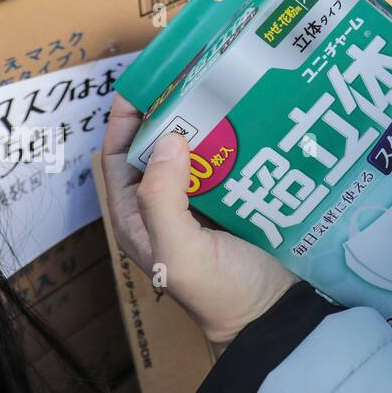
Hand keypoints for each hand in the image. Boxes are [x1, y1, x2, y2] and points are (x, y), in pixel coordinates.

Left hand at [102, 95, 295, 350]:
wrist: (272, 315)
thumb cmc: (218, 293)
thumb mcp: (178, 251)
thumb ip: (163, 200)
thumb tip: (170, 139)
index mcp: (140, 218)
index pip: (119, 158)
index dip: (127, 121)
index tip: (145, 83)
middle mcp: (170, 204)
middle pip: (163, 147)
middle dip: (177, 113)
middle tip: (198, 76)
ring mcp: (209, 200)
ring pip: (203, 148)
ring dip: (215, 122)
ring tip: (231, 90)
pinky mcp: (244, 197)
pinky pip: (238, 158)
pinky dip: (245, 138)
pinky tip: (259, 118)